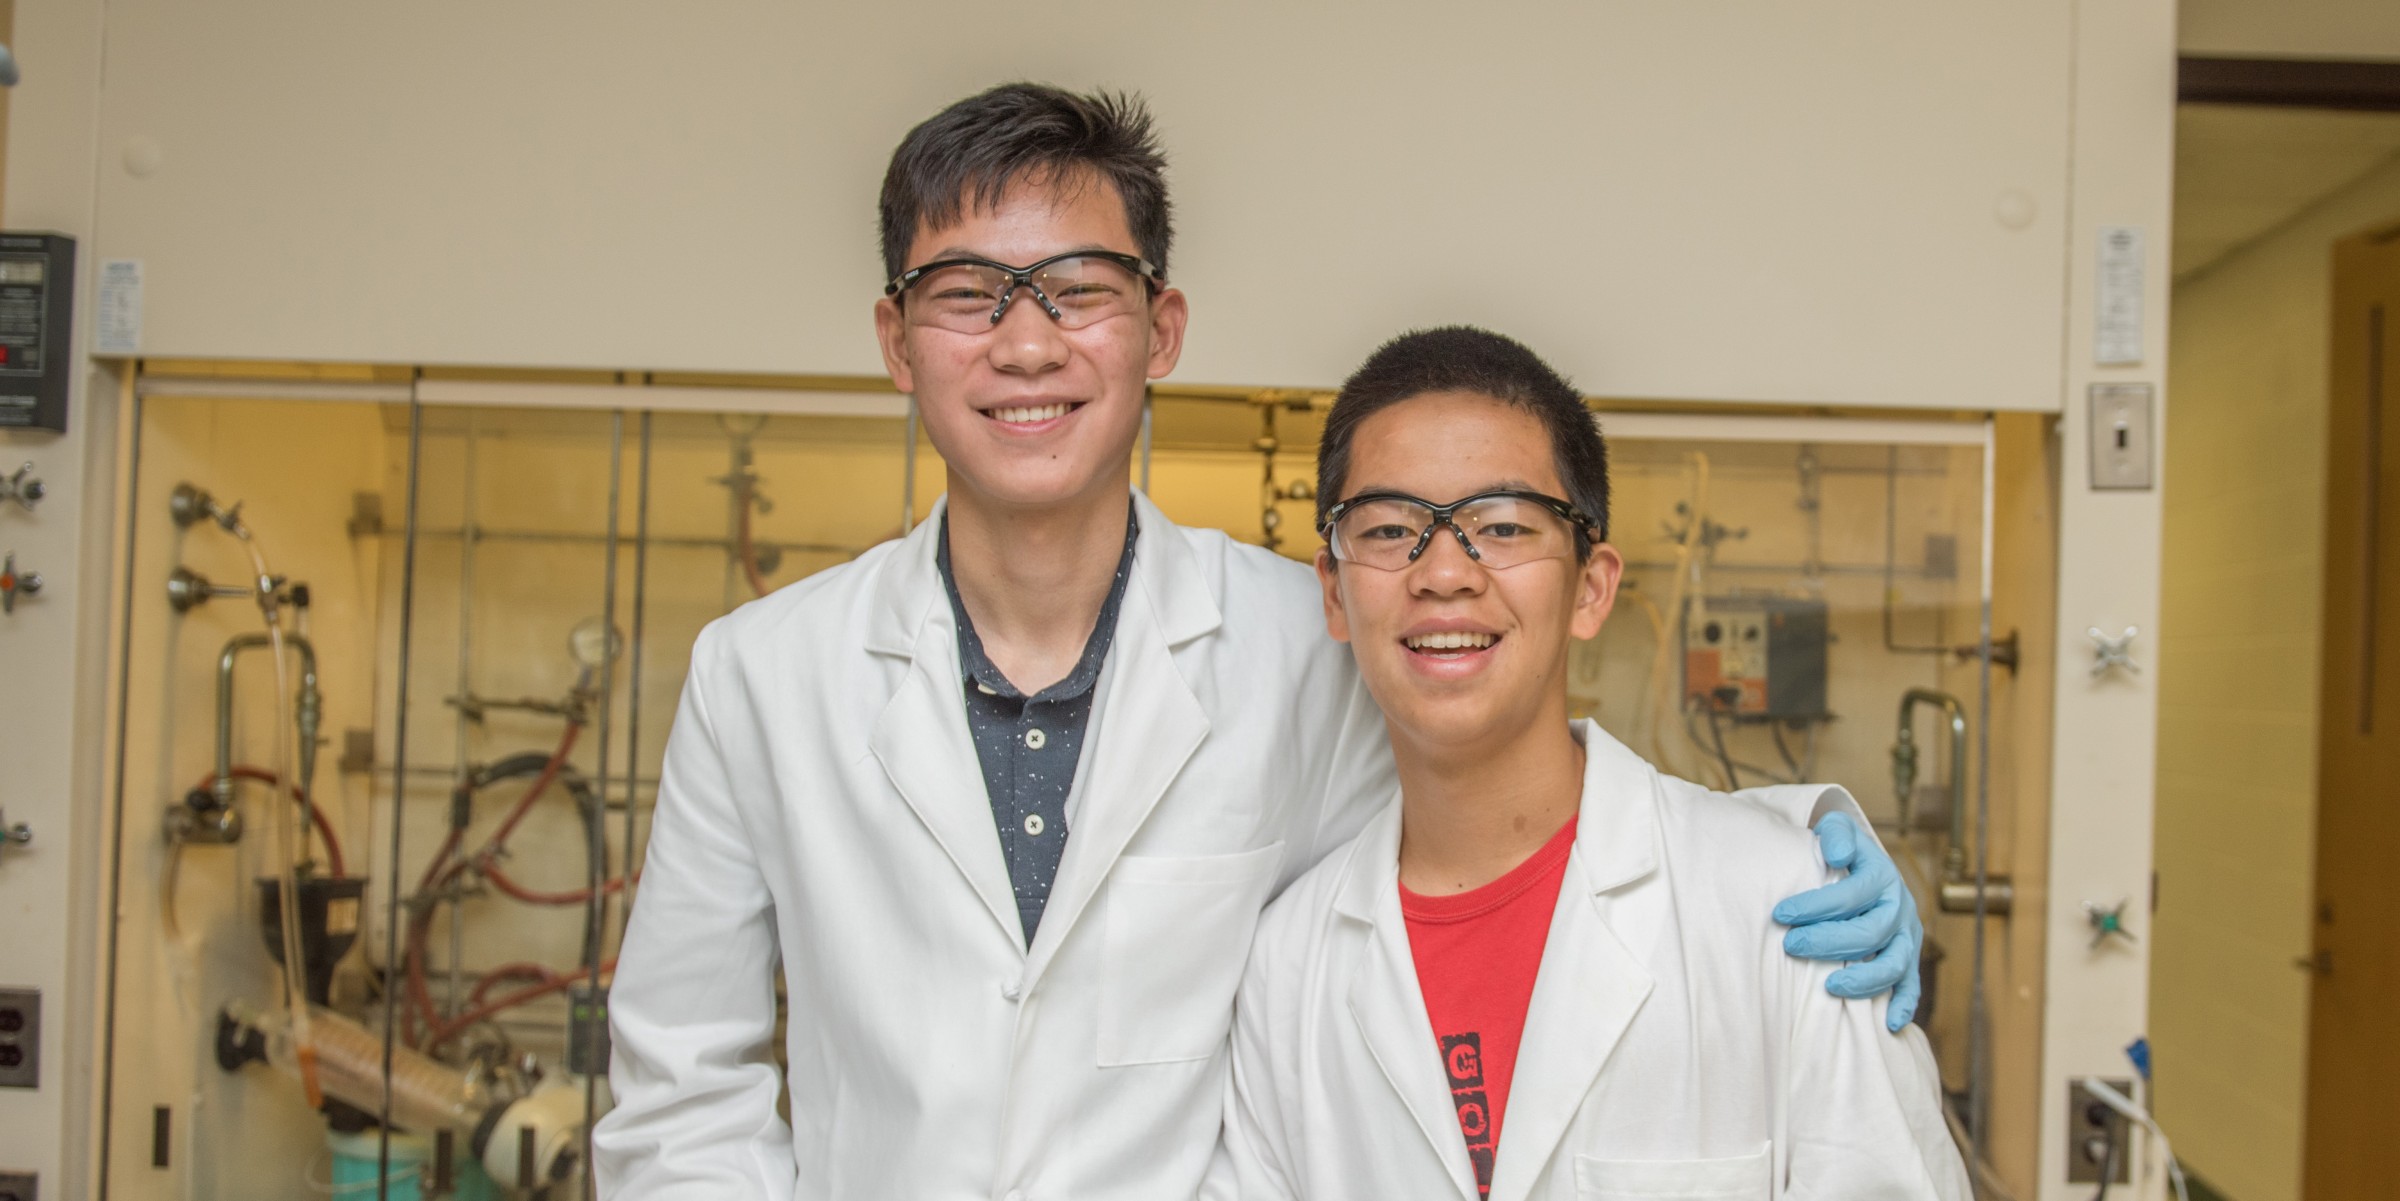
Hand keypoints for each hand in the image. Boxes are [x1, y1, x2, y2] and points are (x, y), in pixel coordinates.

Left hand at [1770, 812, 1924, 1031]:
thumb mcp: (1837, 831)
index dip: (1816, 905)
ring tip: (1828, 987)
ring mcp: (1906, 937)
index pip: (1853, 893)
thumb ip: (1835, 834)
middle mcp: (1899, 908)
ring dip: (1864, 979)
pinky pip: (1912, 987)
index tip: (1780, 914)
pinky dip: (1904, 1005)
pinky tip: (1887, 1024)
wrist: (1865, 867)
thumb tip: (1836, 852)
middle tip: (1791, 945)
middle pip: (1870, 932)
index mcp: (1882, 876)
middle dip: (1829, 942)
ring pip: (1894, 964)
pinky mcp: (1908, 960)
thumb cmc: (1840, 852)